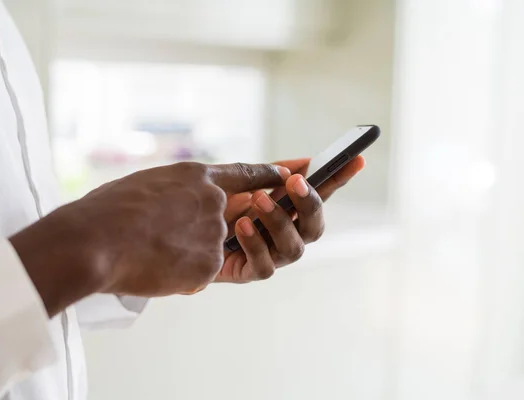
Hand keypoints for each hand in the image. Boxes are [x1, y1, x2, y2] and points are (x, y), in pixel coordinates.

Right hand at [10, 162, 288, 315]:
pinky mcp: (210, 264)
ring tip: (151, 249)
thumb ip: (175, 194)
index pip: (244, 173)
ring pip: (211, 247)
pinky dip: (179, 272)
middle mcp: (214, 201)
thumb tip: (179, 208)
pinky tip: (154, 267)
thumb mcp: (146, 186)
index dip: (267, 173)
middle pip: (229, 217)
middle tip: (187, 233)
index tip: (288, 173)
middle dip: (216, 226)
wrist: (93, 240)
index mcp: (195, 177)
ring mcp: (215, 233)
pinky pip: (200, 270)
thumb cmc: (105, 211)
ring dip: (183, 252)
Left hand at [216, 156, 365, 283]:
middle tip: (294, 182)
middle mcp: (284, 235)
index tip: (356, 159)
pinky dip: (255, 243)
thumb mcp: (236, 184)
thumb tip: (301, 163)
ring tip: (257, 201)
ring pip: (295, 249)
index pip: (319, 195)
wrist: (176, 229)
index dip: (339, 180)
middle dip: (309, 204)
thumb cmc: (210, 207)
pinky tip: (239, 226)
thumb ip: (266, 174)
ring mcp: (270, 256)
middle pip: (315, 227)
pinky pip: (265, 266)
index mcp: (285, 211)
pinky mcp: (250, 273)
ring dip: (280, 222)